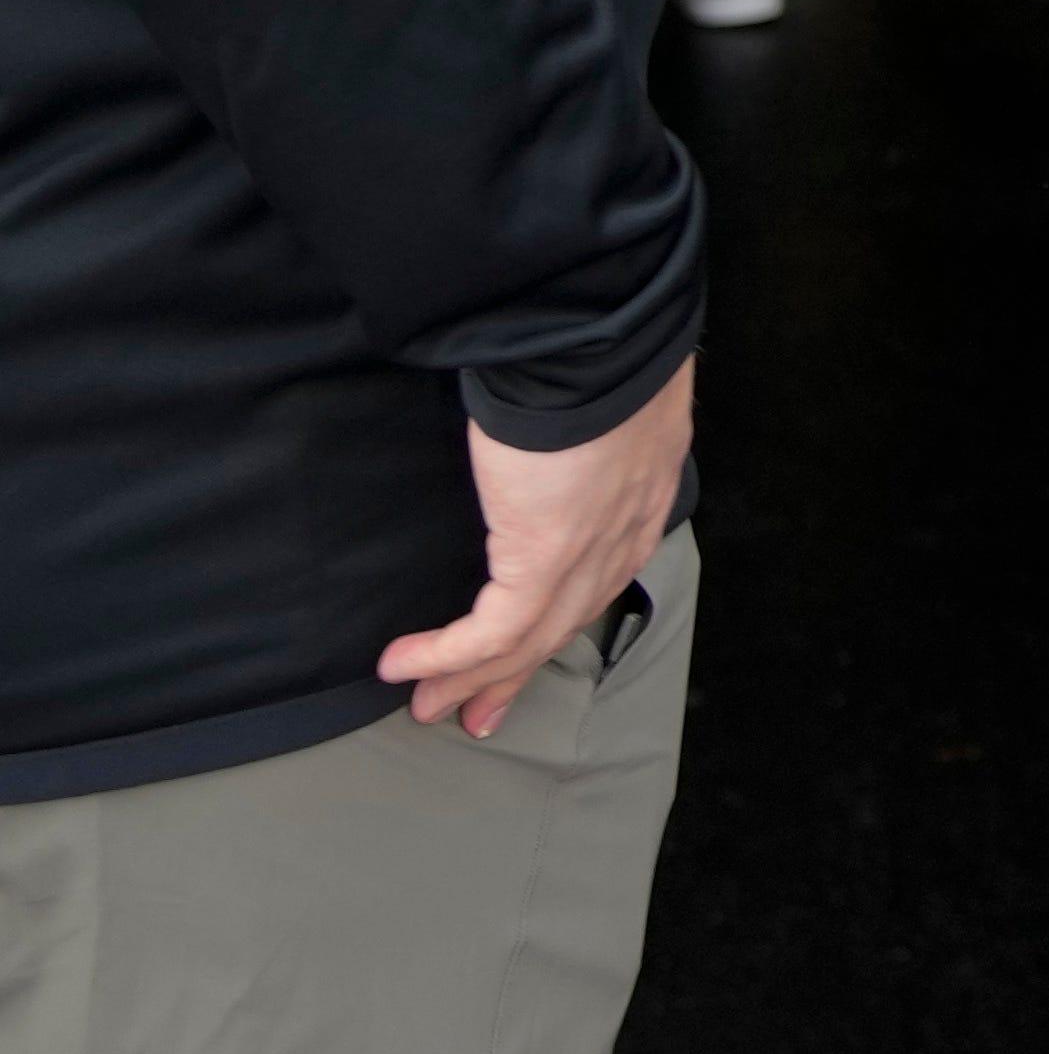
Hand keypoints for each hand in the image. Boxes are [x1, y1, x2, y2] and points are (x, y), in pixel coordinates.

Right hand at [377, 358, 691, 736]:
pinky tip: (403, 665)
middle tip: (474, 712)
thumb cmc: (594, 355)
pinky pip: (492, 630)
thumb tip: (543, 451)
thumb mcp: (602, 405)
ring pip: (526, 641)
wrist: (599, 341)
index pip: (597, 584)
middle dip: (512, 674)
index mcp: (640, 501)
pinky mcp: (545, 557)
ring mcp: (588, 552)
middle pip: (563, 626)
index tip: (521, 657)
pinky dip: (444, 654)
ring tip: (426, 703)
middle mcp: (623, 535)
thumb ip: (582, 441)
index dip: (556, 626)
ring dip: (468, 677)